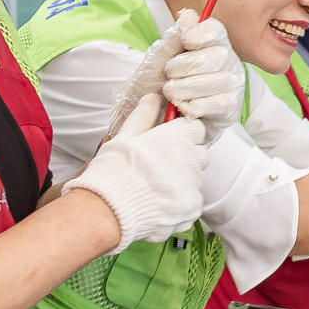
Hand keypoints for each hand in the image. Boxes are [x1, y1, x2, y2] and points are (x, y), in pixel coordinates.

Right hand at [62, 93, 209, 252]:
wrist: (109, 209)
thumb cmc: (114, 170)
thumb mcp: (125, 136)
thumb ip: (144, 116)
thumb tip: (153, 99)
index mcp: (178, 137)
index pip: (196, 128)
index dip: (183, 133)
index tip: (170, 139)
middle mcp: (191, 160)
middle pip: (199, 154)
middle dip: (186, 157)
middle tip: (161, 163)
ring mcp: (193, 186)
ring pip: (195, 179)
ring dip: (181, 180)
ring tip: (155, 186)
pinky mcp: (191, 209)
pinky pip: (191, 202)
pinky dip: (178, 202)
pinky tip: (158, 202)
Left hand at [103, 11, 235, 141]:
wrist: (150, 118)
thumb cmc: (158, 84)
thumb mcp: (161, 56)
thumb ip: (176, 35)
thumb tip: (187, 15)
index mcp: (213, 44)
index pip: (215, 31)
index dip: (196, 36)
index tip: (183, 44)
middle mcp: (228, 63)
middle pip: (214, 57)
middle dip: (182, 67)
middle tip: (169, 75)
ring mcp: (231, 87)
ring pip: (211, 82)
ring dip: (181, 89)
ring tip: (171, 93)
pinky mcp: (229, 110)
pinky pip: (210, 104)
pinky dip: (188, 107)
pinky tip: (182, 108)